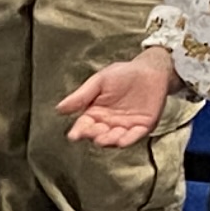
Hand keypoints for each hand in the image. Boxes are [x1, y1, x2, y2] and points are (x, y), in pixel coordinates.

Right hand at [59, 46, 174, 148]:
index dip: (78, 131)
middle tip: (92, 132)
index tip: (74, 135)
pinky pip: (134, 136)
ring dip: (109, 140)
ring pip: (114, 139)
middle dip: (94, 136)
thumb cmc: (123, 73)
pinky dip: (128, 140)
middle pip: (97, 134)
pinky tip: (121, 141)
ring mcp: (125, 126)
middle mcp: (108, 123)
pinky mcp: (142, 127)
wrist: (150, 69)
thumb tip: (59, 108)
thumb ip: (81, 96)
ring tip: (104, 138)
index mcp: (95, 113)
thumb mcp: (99, 81)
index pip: (83, 125)